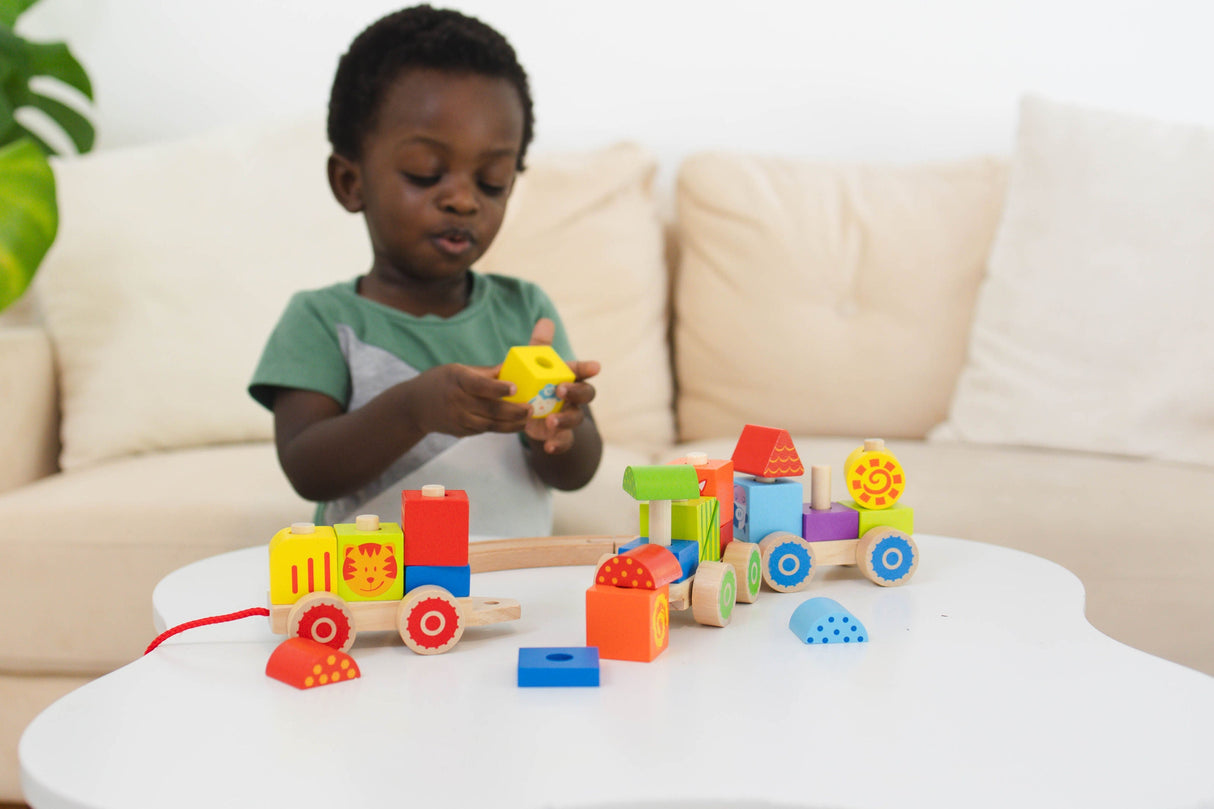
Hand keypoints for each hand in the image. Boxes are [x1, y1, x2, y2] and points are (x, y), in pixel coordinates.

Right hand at [402, 363, 530, 437]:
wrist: (414, 406)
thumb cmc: (440, 381)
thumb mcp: (458, 369)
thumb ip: (485, 373)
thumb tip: (512, 368)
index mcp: (457, 380)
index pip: (479, 386)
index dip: (498, 388)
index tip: (515, 388)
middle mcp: (457, 401)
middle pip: (489, 409)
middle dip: (513, 411)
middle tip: (531, 408)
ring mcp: (458, 419)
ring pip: (490, 424)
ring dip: (511, 424)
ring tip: (527, 419)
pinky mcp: (461, 431)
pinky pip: (484, 430)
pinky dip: (501, 428)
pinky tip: (515, 424)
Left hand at [523, 318, 599, 453]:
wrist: (534, 416)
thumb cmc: (538, 384)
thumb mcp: (535, 366)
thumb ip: (539, 346)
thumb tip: (545, 320)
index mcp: (569, 378)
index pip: (583, 370)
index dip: (588, 368)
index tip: (595, 366)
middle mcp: (574, 398)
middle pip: (585, 394)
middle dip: (576, 391)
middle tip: (561, 389)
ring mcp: (569, 417)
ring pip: (575, 419)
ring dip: (564, 420)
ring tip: (550, 421)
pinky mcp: (560, 436)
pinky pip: (564, 442)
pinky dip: (557, 445)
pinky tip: (548, 447)